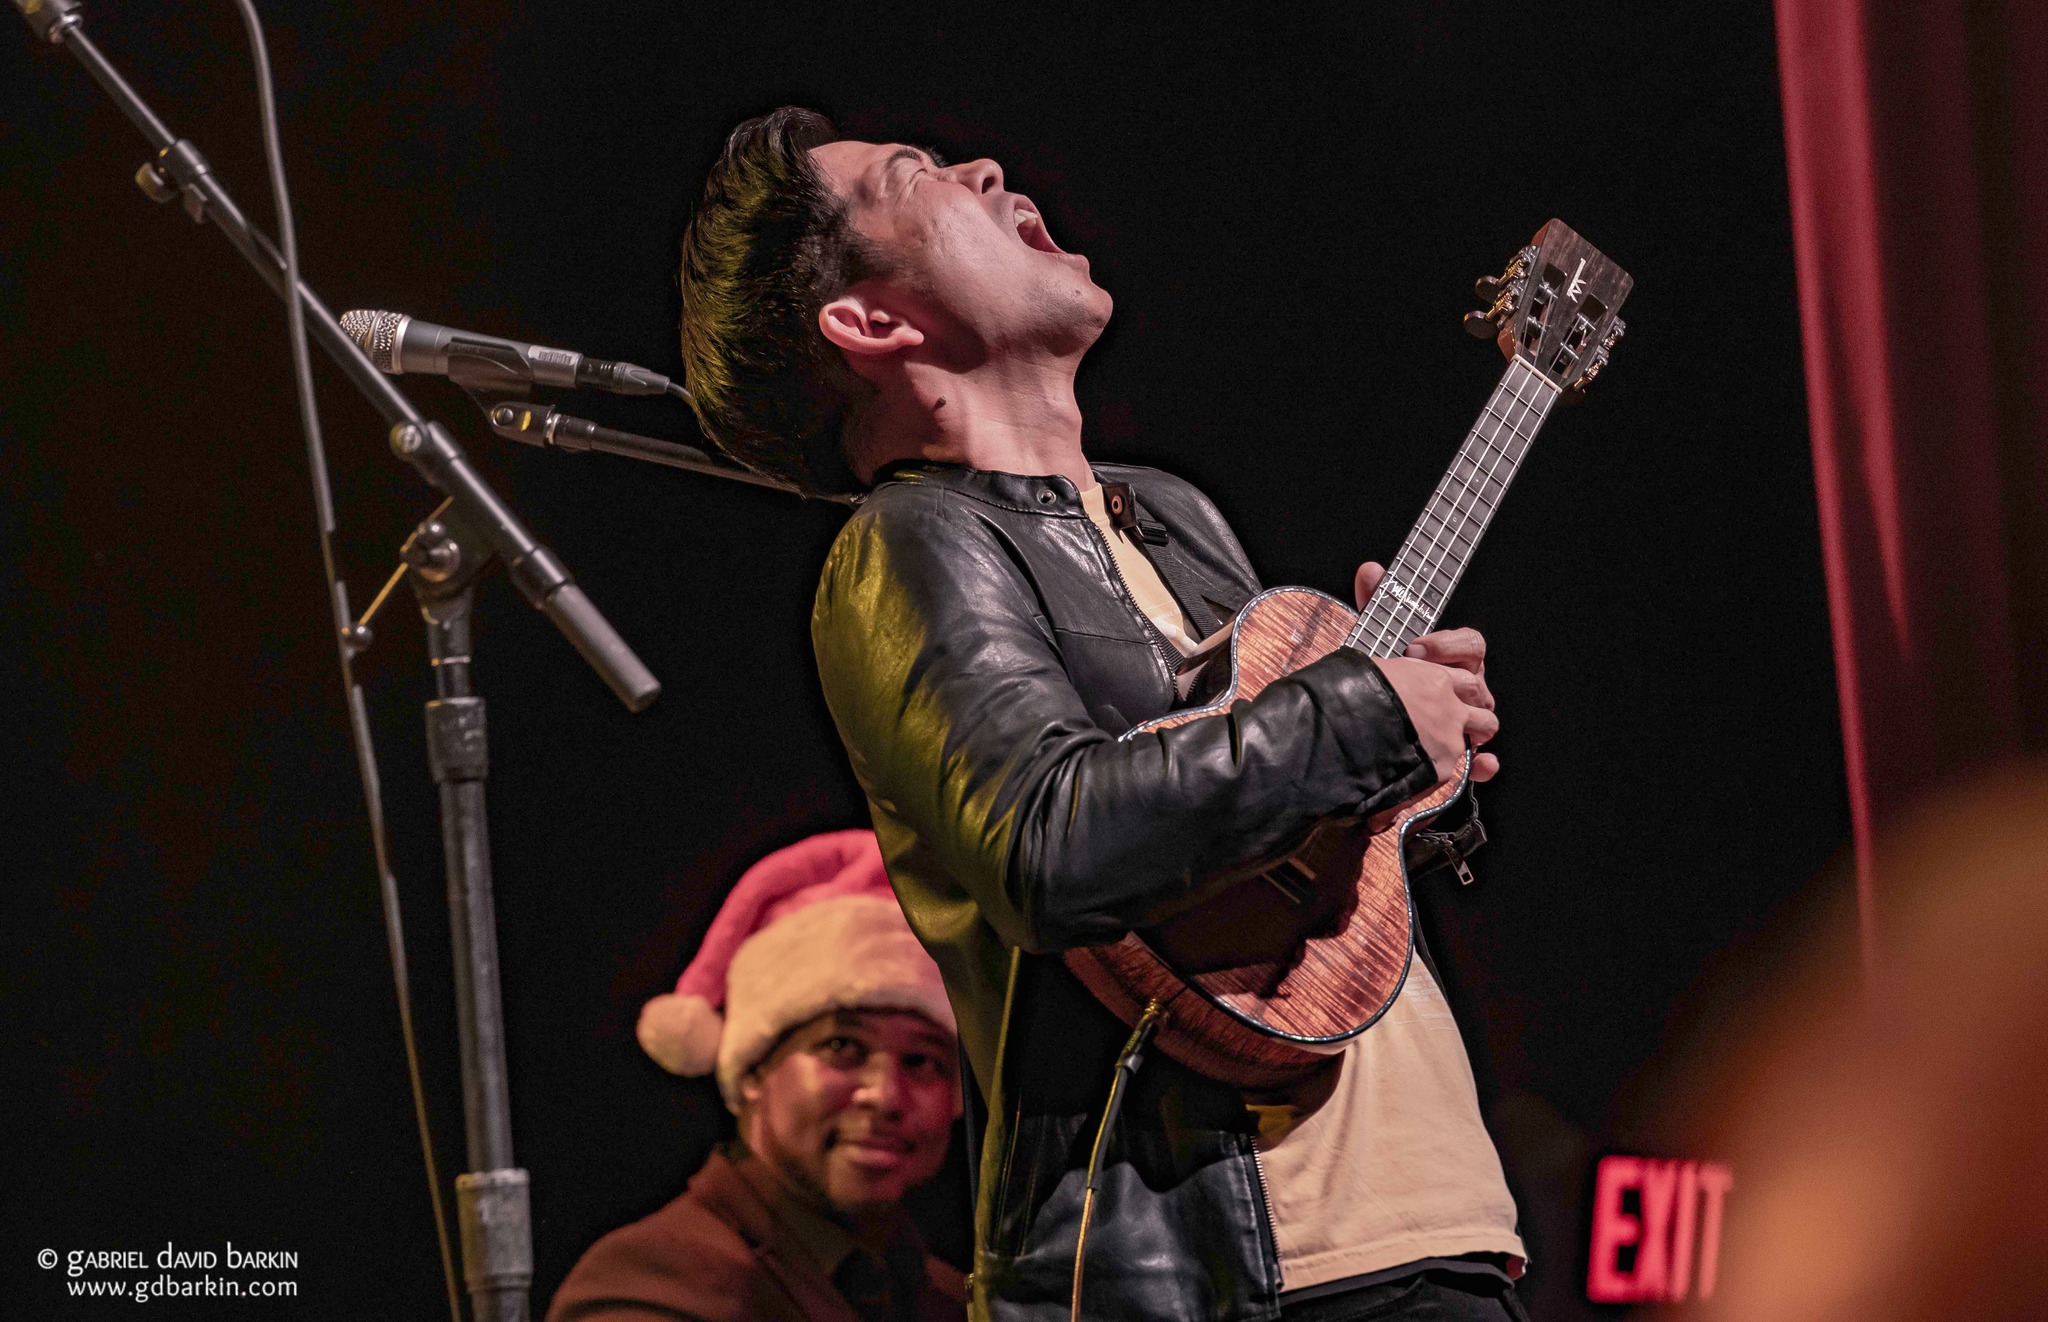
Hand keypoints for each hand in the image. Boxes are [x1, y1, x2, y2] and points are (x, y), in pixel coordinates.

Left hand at [1353, 560, 1499, 786]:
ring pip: (1485, 719)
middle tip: (1419, 685)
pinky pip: (1484, 761)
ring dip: (1469, 721)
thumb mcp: (1380, 638)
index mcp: (1454, 658)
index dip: (1446, 644)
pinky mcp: (1458, 754)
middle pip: (1478, 683)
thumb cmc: (1386, 675)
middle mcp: (1467, 688)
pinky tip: (1481, 764)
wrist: (1370, 716)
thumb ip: (1378, 603)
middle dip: (1452, 683)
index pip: (1470, 643)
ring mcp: (1467, 721)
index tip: (1414, 648)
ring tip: (1443, 725)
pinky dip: (1485, 764)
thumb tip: (1370, 569)